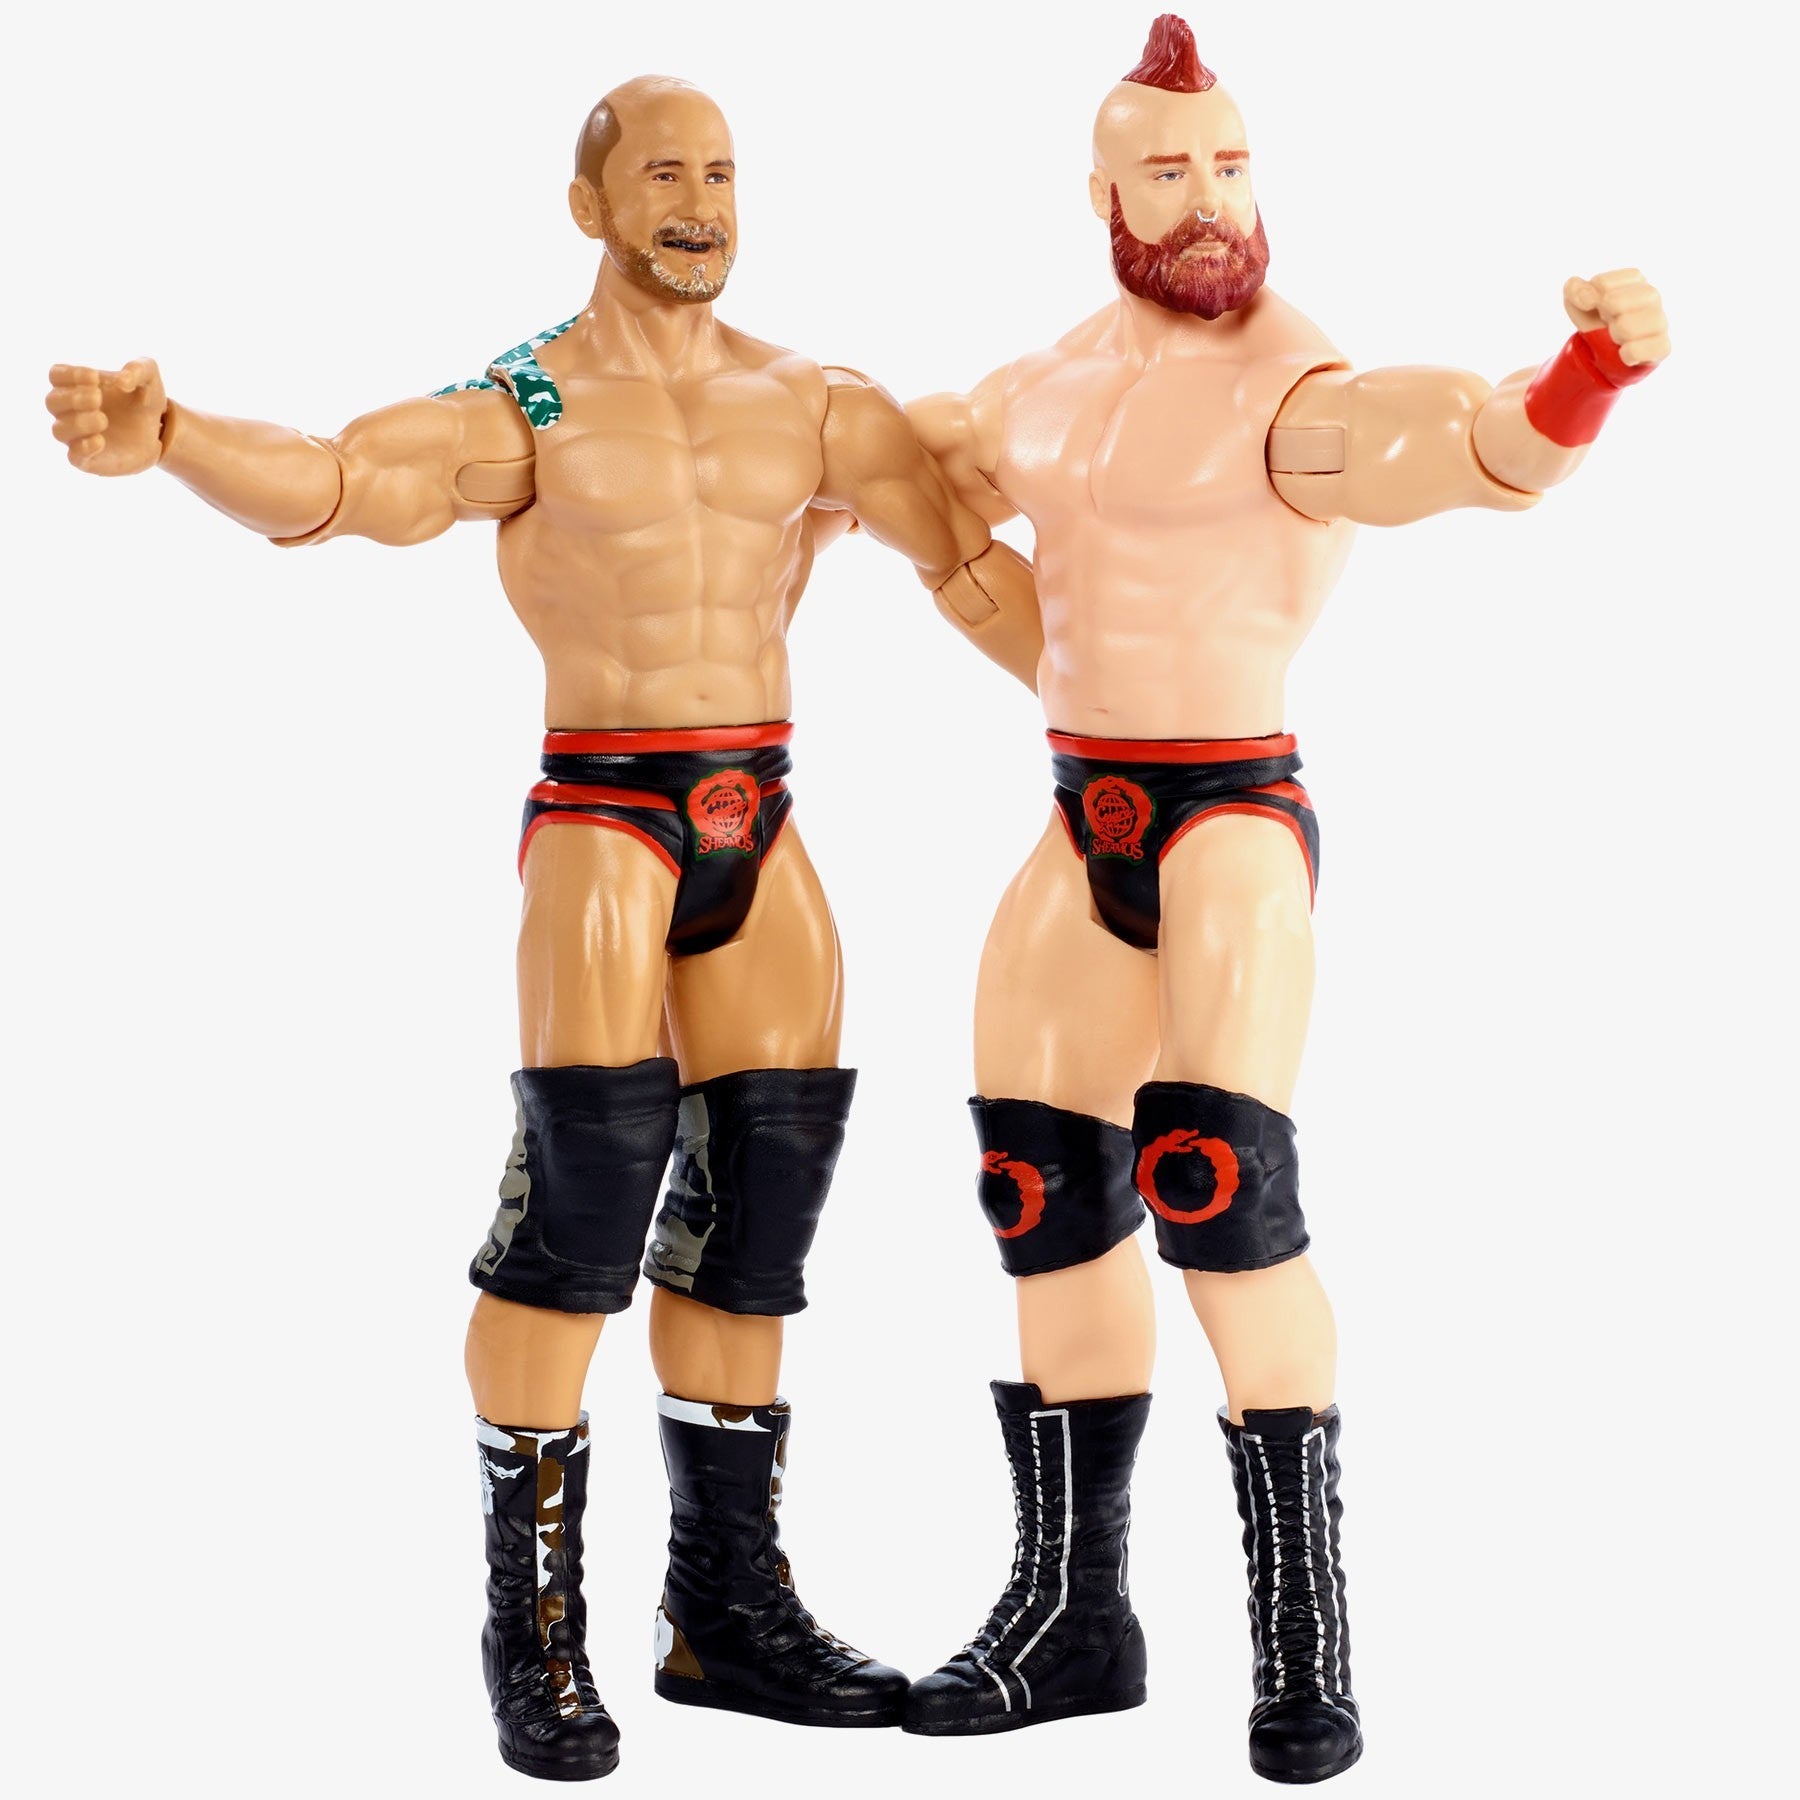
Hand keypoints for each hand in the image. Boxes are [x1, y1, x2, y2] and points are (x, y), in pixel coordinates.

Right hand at [45, 359, 166, 474]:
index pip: (56, 376)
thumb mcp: (149, 378)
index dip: (70, 375)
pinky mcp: (89, 459)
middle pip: (52, 402)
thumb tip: (122, 381)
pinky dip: (82, 448)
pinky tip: (100, 441)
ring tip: (103, 419)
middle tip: (98, 398)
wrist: (160, 432)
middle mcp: (71, 411)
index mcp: (78, 386)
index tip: (95, 377)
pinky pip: (73, 457)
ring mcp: (78, 436)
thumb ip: (139, 369)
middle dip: (73, 399)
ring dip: (79, 423)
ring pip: (59, 430)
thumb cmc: (144, 400)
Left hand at [1562, 271, 1669, 367]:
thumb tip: (1587, 298)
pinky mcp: (1662, 346)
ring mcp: (1660, 320)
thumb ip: (1573, 288)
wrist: (1605, 351)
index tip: (1598, 307)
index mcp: (1634, 279)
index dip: (1591, 299)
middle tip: (1609, 322)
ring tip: (1619, 335)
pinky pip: (1637, 351)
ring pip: (1626, 327)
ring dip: (1614, 335)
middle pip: (1614, 302)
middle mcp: (1652, 296)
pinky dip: (1626, 355)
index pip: (1602, 284)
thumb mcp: (1577, 300)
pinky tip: (1626, 351)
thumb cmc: (1596, 319)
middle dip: (1604, 316)